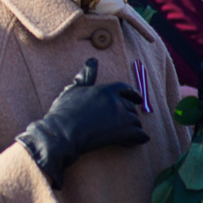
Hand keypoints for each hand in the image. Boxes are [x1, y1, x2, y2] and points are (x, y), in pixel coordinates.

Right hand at [16, 59, 148, 188]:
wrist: (62, 133)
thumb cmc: (64, 112)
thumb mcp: (73, 90)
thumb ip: (86, 77)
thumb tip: (92, 61)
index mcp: (105, 89)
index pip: (126, 88)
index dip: (133, 94)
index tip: (137, 99)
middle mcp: (116, 100)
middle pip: (131, 106)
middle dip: (128, 114)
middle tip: (121, 122)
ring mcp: (122, 116)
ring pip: (135, 121)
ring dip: (132, 127)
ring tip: (124, 135)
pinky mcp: (125, 132)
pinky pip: (140, 135)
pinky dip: (137, 139)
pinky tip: (130, 141)